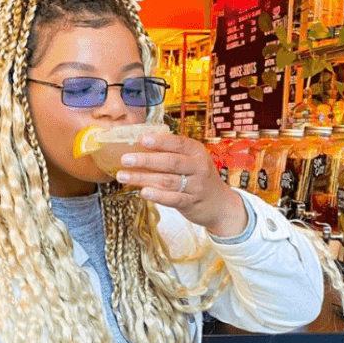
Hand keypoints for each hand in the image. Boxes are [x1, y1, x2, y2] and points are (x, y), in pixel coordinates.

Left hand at [115, 133, 246, 236]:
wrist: (220, 204)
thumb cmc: (198, 178)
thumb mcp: (192, 161)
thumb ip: (172, 153)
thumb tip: (138, 145)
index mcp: (197, 152)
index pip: (178, 143)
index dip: (160, 141)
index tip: (142, 139)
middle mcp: (198, 167)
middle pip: (170, 162)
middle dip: (146, 160)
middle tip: (125, 159)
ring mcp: (196, 186)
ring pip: (167, 181)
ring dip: (143, 178)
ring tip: (123, 176)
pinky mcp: (191, 203)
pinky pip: (172, 199)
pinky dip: (157, 195)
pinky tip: (143, 192)